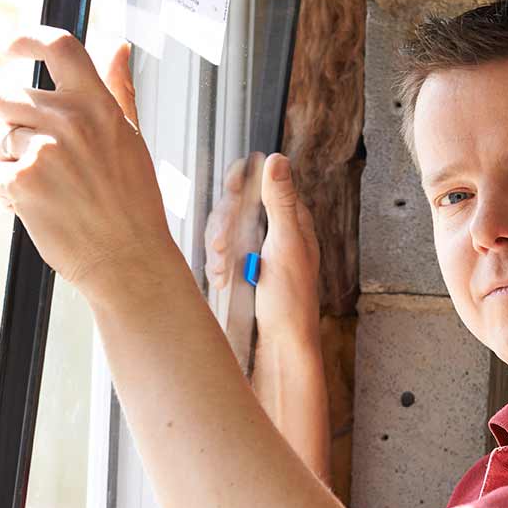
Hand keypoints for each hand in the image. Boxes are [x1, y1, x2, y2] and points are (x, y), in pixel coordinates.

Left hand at [0, 27, 176, 296]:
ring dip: (7, 157)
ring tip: (41, 183)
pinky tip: (34, 203)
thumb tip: (118, 48)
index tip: (14, 49)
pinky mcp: (21, 182)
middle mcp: (70, 121)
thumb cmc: (133, 205)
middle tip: (34, 155)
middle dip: (11, 125)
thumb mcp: (131, 137)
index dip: (28, 40)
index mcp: (98, 105)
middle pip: (7, 97)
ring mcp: (44, 150)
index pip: (59, 47)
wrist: (129, 258)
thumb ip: (118, 88)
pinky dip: (4, 189)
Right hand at [205, 152, 320, 344]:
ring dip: (217, 248)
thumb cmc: (291, 301)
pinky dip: (216, 265)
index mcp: (291, 219)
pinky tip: (220, 281)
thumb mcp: (286, 246)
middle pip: (235, 205)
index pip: (262, 182)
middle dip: (223, 225)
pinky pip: (219, 254)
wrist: (280, 347)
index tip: (230, 189)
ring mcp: (256, 250)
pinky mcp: (241, 269)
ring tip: (221, 271)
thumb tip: (276, 159)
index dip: (241, 181)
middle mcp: (274, 230)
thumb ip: (280, 202)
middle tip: (222, 247)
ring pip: (223, 229)